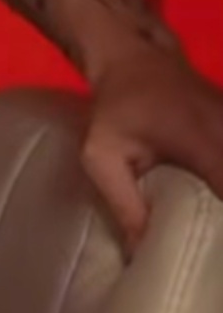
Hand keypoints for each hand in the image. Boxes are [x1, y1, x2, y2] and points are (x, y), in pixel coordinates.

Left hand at [81, 43, 222, 262]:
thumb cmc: (114, 108)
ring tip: (209, 231)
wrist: (133, 57)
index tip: (214, 247)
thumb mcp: (102, 156)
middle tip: (210, 249)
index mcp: (200, 142)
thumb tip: (137, 256)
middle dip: (222, 218)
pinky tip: (211, 200)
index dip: (222, 224)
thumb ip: (124, 204)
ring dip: (222, 199)